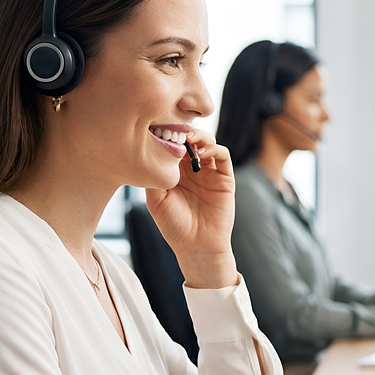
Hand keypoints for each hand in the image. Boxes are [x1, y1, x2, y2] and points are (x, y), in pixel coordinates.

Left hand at [145, 129, 237, 288]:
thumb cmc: (174, 227)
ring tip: (189, 138)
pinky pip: (223, 156)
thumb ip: (153, 176)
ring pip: (208, 143)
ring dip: (200, 137)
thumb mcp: (156, 200)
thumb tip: (148, 151)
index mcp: (175, 171)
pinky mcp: (225, 178)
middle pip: (191, 139)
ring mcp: (210, 172)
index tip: (158, 127)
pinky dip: (214, 148)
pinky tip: (202, 152)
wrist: (197, 247)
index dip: (168, 134)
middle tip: (175, 127)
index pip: (174, 144)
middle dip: (184, 130)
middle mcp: (193, 168)